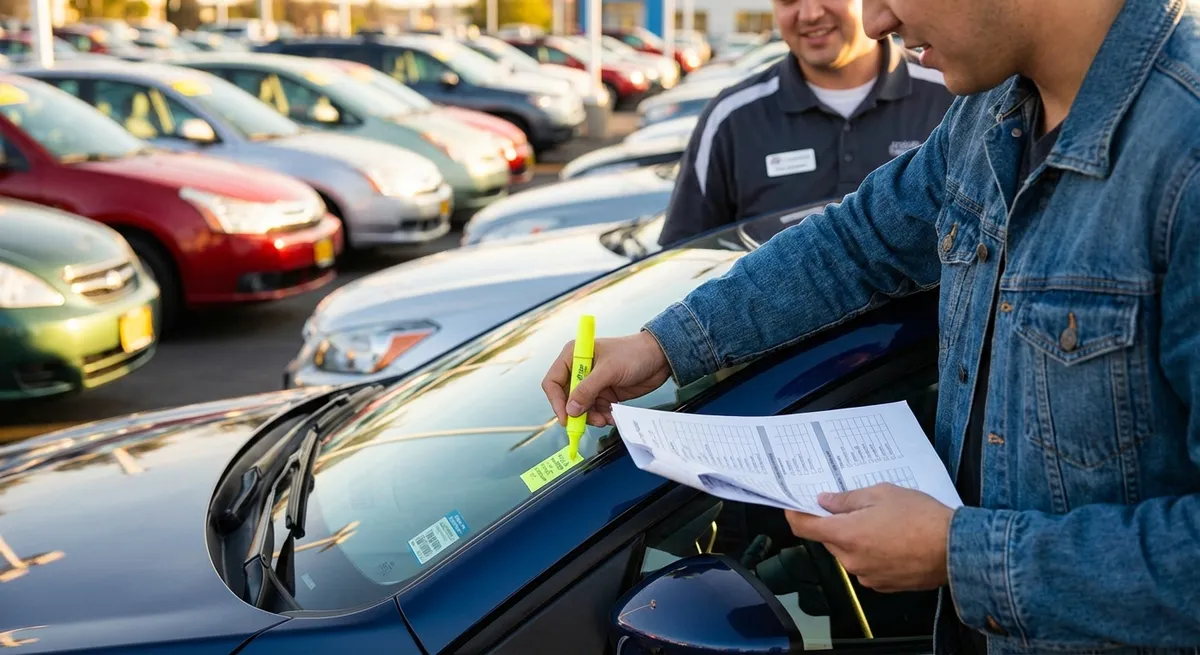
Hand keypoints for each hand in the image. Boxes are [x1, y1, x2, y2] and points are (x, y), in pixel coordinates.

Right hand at [541, 331, 671, 427]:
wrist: (659, 357)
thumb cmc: (634, 354)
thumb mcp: (609, 371)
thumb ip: (587, 390)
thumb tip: (570, 410)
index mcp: (573, 355)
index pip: (553, 382)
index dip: (556, 401)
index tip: (566, 417)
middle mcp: (580, 369)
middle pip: (566, 398)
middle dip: (577, 412)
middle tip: (589, 422)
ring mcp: (592, 383)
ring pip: (581, 408)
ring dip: (591, 417)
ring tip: (605, 419)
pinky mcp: (604, 393)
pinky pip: (595, 411)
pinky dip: (601, 416)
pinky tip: (612, 416)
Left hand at [785, 483, 953, 591]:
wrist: (956, 550)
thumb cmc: (922, 519)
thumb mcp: (881, 494)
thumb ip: (847, 499)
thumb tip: (827, 502)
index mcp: (846, 535)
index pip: (804, 528)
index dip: (795, 514)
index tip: (794, 506)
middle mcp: (851, 560)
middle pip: (828, 540)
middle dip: (834, 523)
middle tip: (850, 506)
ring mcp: (867, 575)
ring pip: (848, 553)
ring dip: (855, 538)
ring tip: (881, 521)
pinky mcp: (883, 585)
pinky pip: (866, 565)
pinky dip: (871, 552)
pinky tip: (891, 539)